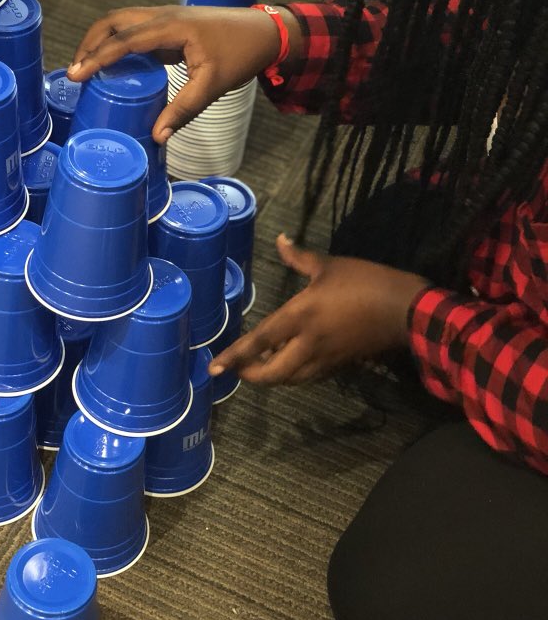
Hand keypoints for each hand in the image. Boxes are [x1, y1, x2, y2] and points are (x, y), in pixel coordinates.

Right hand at [68, 5, 302, 141]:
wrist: (264, 32)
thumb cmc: (241, 55)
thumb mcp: (212, 86)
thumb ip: (184, 110)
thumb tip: (157, 136)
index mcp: (171, 27)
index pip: (124, 40)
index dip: (97, 57)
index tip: (76, 74)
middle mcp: (163, 16)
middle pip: (113, 21)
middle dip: (89, 43)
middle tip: (74, 72)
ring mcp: (165, 17)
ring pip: (121, 21)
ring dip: (101, 39)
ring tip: (85, 67)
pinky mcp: (169, 25)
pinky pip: (134, 28)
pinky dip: (116, 41)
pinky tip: (112, 64)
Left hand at [209, 235, 427, 384]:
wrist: (404, 309)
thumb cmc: (365, 281)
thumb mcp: (329, 265)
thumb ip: (299, 257)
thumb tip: (280, 240)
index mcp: (301, 316)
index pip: (260, 340)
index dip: (235, 355)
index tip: (215, 367)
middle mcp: (308, 343)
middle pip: (273, 372)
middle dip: (251, 375)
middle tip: (237, 369)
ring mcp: (325, 358)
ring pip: (291, 379)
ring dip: (272, 376)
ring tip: (259, 364)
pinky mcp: (340, 364)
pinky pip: (309, 376)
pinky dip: (293, 375)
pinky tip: (289, 363)